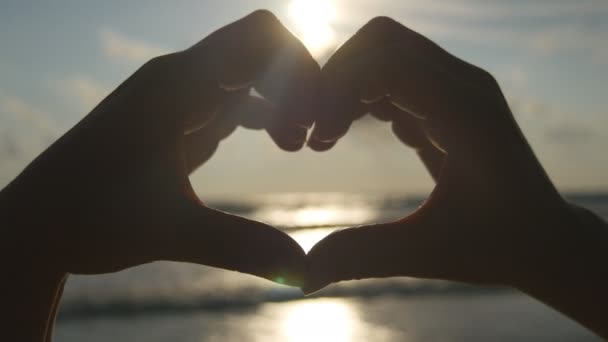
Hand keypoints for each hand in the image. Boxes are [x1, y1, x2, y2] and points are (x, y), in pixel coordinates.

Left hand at [2, 10, 317, 283]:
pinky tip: (278, 143)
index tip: (311, 123)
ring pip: (251, 75)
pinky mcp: (179, 118)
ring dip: (284, 101)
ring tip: (297, 144)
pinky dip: (265, 113)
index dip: (301, 68)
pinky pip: (236, 97)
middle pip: (263, 51)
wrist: (39, 224)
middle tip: (312, 139)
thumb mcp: (171, 232)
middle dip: (300, 87)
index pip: (261, 37)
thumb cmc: (91, 218)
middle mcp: (180, 78)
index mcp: (178, 84)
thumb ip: (241, 246)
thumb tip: (306, 270)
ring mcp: (179, 97)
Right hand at [306, 17, 579, 290]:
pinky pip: (392, 72)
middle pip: (381, 42)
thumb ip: (362, 256)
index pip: (388, 64)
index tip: (317, 141)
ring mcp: (458, 87)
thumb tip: (302, 275)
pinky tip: (351, 133)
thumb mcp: (427, 253)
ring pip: (384, 50)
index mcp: (467, 115)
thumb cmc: (498, 246)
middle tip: (314, 134)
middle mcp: (465, 86)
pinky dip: (361, 94)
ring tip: (326, 137)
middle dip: (335, 79)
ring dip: (345, 85)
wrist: (544, 238)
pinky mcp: (447, 97)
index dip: (338, 91)